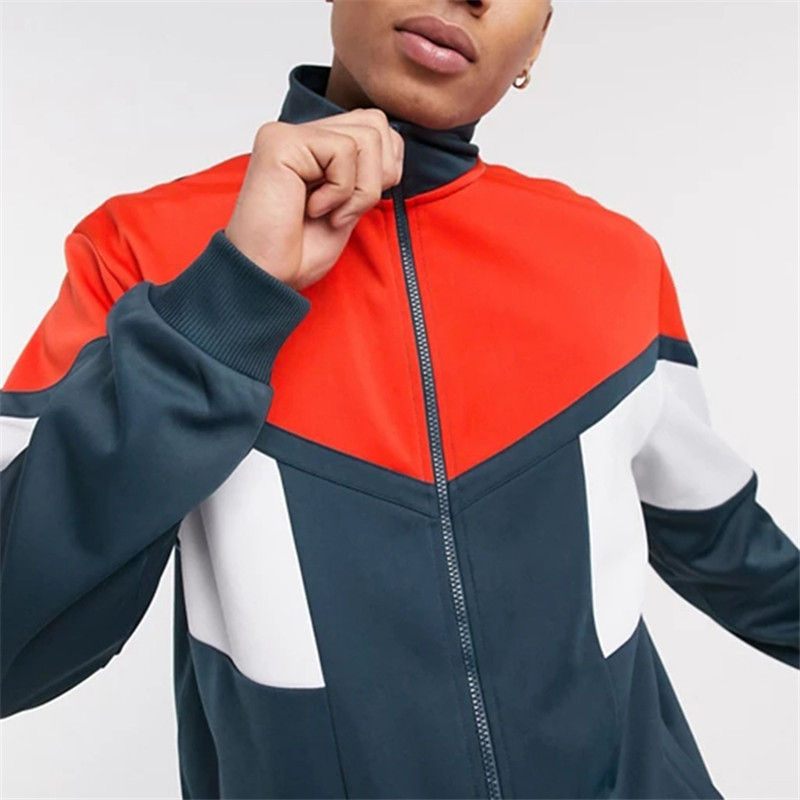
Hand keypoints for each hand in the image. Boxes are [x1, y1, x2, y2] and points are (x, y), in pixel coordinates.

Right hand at [225, 108, 403, 290]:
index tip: (356, 204)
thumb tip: (395, 148)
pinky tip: (313, 208)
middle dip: (377, 177)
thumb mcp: (349, 207)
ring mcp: (289, 134)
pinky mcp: (281, 141)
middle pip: (376, 123)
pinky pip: (344, 151)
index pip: (375, 125)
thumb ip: (367, 173)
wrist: (268, 276)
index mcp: (316, 146)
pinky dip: (341, 191)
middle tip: (345, 210)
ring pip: (367, 136)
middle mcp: (301, 134)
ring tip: (329, 212)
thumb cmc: (299, 252)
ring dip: (360, 189)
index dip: (384, 167)